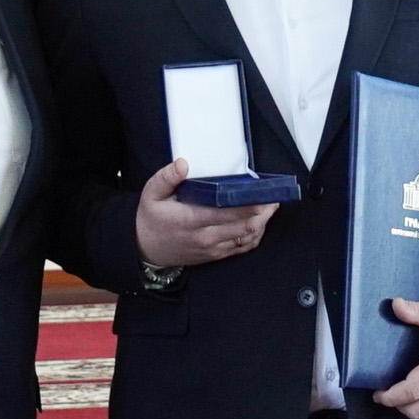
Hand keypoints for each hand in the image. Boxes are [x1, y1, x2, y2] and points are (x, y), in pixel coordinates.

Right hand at [133, 159, 277, 267]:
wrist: (145, 250)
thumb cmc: (152, 219)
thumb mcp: (151, 194)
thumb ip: (166, 178)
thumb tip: (183, 164)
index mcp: (190, 220)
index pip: (227, 212)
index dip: (248, 204)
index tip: (262, 193)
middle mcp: (205, 237)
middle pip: (244, 225)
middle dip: (263, 211)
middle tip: (273, 196)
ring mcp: (212, 248)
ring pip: (247, 237)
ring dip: (262, 222)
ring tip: (271, 206)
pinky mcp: (216, 255)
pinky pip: (242, 247)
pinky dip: (255, 234)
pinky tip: (260, 223)